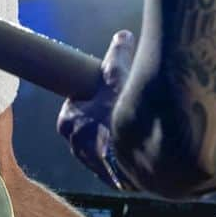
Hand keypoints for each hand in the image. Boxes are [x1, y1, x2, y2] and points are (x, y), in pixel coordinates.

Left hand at [57, 30, 135, 188]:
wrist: (140, 156)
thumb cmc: (120, 113)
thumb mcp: (118, 75)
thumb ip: (118, 55)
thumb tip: (122, 36)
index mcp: (68, 122)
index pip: (77, 104)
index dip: (95, 95)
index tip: (110, 90)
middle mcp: (76, 147)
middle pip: (92, 126)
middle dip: (108, 116)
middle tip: (129, 106)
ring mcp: (94, 166)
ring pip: (106, 146)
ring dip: (120, 138)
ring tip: (142, 128)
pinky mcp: (116, 180)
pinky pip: (121, 164)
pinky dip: (132, 155)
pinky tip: (147, 146)